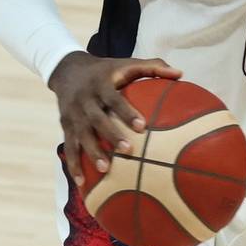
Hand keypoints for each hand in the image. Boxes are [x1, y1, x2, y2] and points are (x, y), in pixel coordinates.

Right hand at [48, 51, 182, 185]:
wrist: (68, 70)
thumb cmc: (107, 70)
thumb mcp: (127, 63)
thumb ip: (153, 67)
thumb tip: (180, 73)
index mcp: (101, 84)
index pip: (114, 98)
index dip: (126, 112)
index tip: (142, 126)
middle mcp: (85, 99)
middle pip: (97, 119)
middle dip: (111, 135)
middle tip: (127, 150)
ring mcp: (73, 114)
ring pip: (81, 135)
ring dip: (92, 152)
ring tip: (106, 169)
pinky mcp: (65, 125)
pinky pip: (69, 146)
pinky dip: (73, 164)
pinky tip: (81, 182)